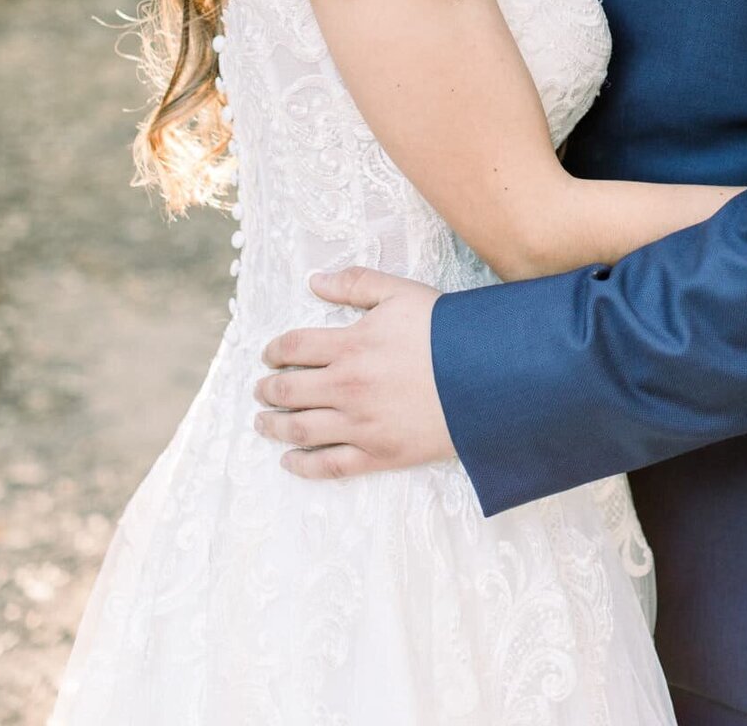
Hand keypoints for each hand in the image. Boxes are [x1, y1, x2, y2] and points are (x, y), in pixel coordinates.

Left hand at [253, 268, 453, 477]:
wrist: (486, 377)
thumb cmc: (445, 331)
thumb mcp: (401, 293)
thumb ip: (355, 284)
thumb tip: (314, 281)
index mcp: (350, 345)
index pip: (294, 347)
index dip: (274, 350)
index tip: (268, 355)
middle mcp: (346, 387)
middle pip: (288, 391)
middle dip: (268, 389)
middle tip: (260, 390)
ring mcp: (360, 425)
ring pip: (301, 430)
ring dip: (274, 426)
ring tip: (263, 422)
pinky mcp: (378, 455)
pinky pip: (329, 465)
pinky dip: (303, 466)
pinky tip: (289, 461)